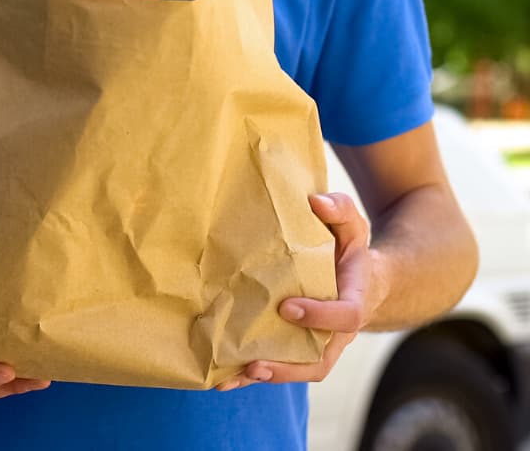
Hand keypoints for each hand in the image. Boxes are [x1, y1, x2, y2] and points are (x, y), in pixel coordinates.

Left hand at [217, 193, 379, 390]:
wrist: (359, 278)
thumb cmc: (350, 249)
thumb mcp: (352, 225)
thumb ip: (340, 210)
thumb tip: (316, 202)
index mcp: (354, 301)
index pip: (345, 317)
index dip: (319, 316)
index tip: (287, 307)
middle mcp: (337, 332)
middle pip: (319, 360)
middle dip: (288, 367)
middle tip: (256, 363)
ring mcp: (318, 343)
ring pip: (298, 369)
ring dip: (265, 376)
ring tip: (232, 375)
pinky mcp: (298, 346)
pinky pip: (280, 366)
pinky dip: (251, 375)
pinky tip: (222, 378)